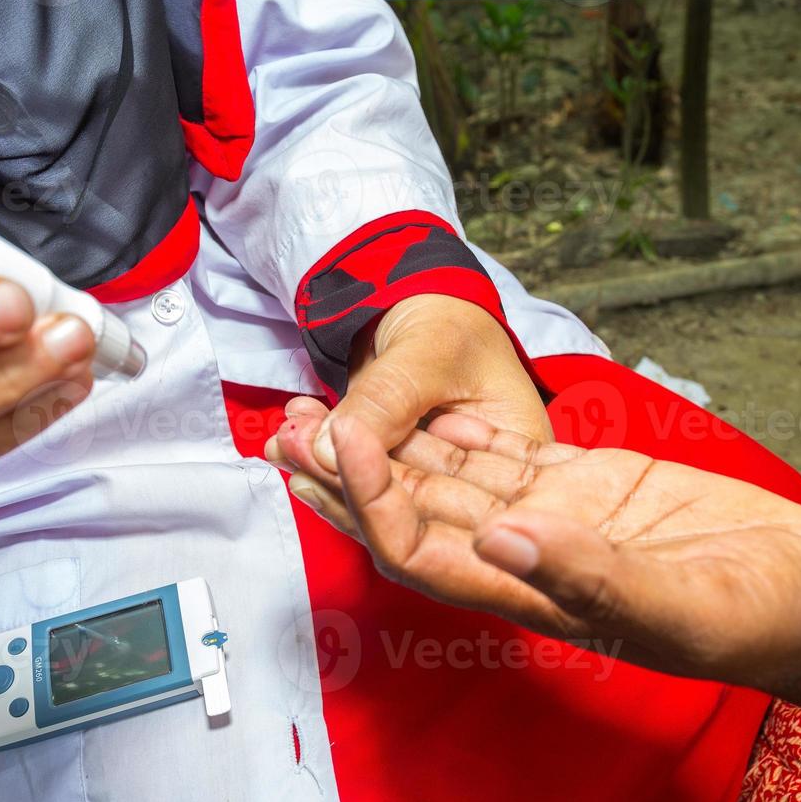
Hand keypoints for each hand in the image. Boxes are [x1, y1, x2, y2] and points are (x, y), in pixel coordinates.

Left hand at [265, 294, 547, 520]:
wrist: (420, 295)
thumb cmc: (451, 316)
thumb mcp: (428, 350)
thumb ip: (385, 401)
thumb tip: (329, 448)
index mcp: (517, 456)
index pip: (459, 501)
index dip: (395, 496)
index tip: (334, 461)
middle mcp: (482, 481)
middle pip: (412, 506)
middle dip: (343, 478)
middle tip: (294, 446)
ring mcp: (436, 479)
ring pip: (375, 496)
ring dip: (321, 467)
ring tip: (284, 438)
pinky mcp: (396, 470)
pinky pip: (355, 477)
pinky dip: (317, 456)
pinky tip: (286, 439)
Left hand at [283, 411, 800, 691]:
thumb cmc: (759, 618)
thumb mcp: (684, 605)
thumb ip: (594, 576)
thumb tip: (503, 539)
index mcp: (536, 594)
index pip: (423, 552)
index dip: (372, 504)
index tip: (342, 442)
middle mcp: (527, 556)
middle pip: (413, 512)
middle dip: (346, 474)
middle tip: (280, 426)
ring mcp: (556, 517)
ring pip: (449, 477)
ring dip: (388, 443)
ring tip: (324, 401)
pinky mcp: (590, 484)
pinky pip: (506, 456)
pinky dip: (461, 431)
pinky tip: (420, 405)